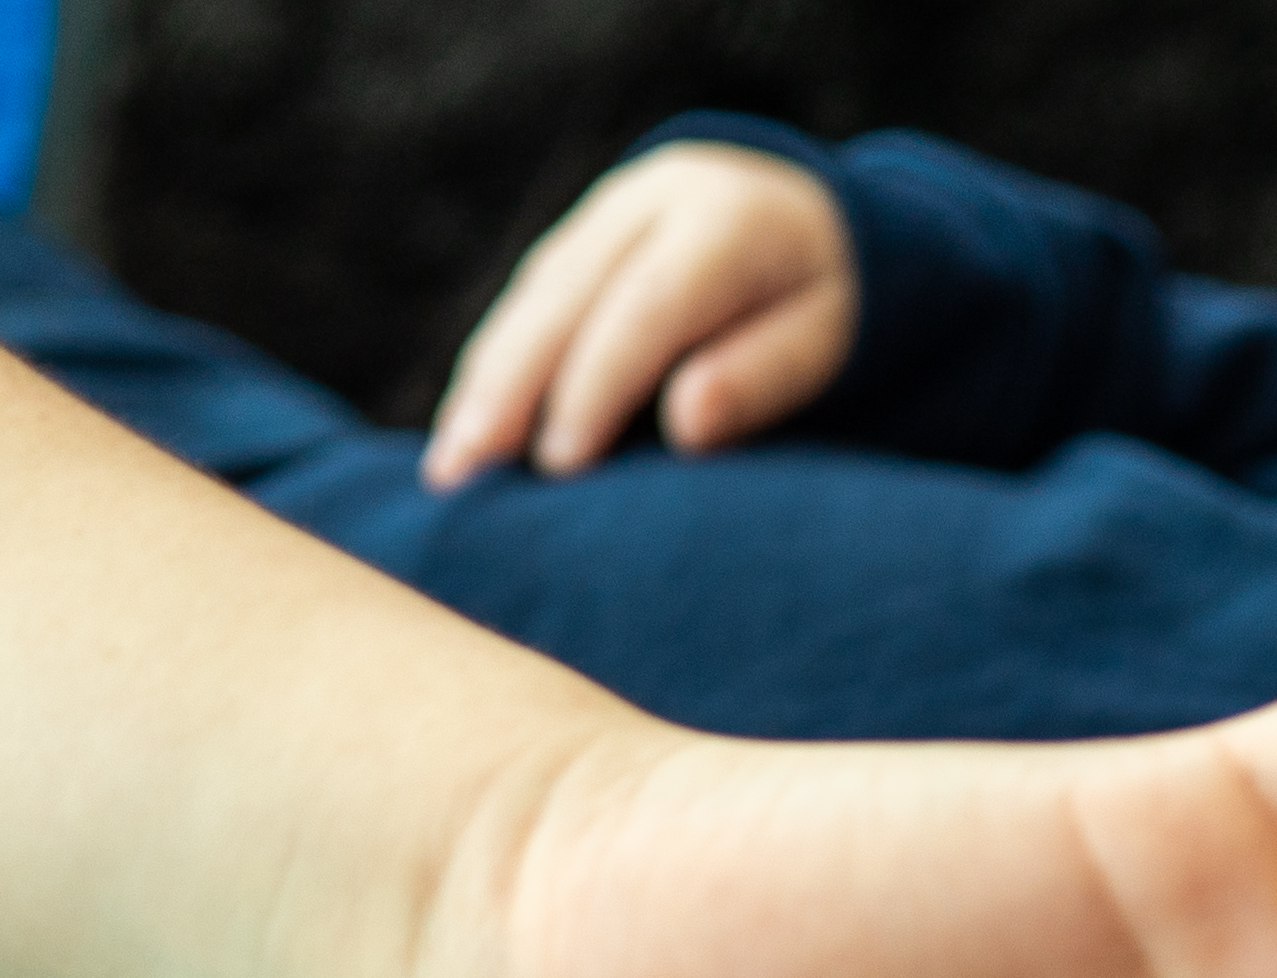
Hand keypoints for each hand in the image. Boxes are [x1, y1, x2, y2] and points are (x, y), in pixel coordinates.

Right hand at [421, 142, 857, 483]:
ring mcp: (602, 217)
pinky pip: (527, 305)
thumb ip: (764, 374)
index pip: (645, 307)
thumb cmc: (823, 299)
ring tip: (450, 469)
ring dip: (483, 383)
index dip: (596, 385)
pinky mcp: (576, 243)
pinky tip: (470, 429)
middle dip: (508, 389)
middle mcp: (648, 204)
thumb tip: (688, 424)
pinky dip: (496, 367)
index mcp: (721, 221)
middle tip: (464, 474)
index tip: (559, 464)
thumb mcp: (826, 336)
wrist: (806, 214)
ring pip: (531, 301)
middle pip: (562, 300)